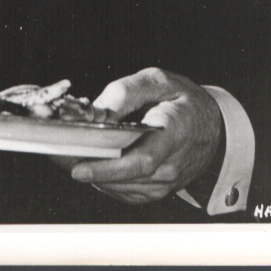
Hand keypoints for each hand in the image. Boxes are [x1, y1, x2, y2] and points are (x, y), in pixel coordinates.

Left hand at [65, 67, 221, 204]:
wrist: (213, 129)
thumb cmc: (184, 101)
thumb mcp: (159, 80)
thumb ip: (126, 92)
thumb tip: (97, 112)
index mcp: (175, 132)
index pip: (141, 159)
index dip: (108, 166)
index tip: (79, 164)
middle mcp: (171, 165)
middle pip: (125, 177)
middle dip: (88, 167)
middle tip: (57, 155)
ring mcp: (164, 183)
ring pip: (119, 187)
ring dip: (91, 173)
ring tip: (64, 155)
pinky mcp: (155, 190)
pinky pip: (122, 191)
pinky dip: (102, 179)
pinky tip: (86, 162)